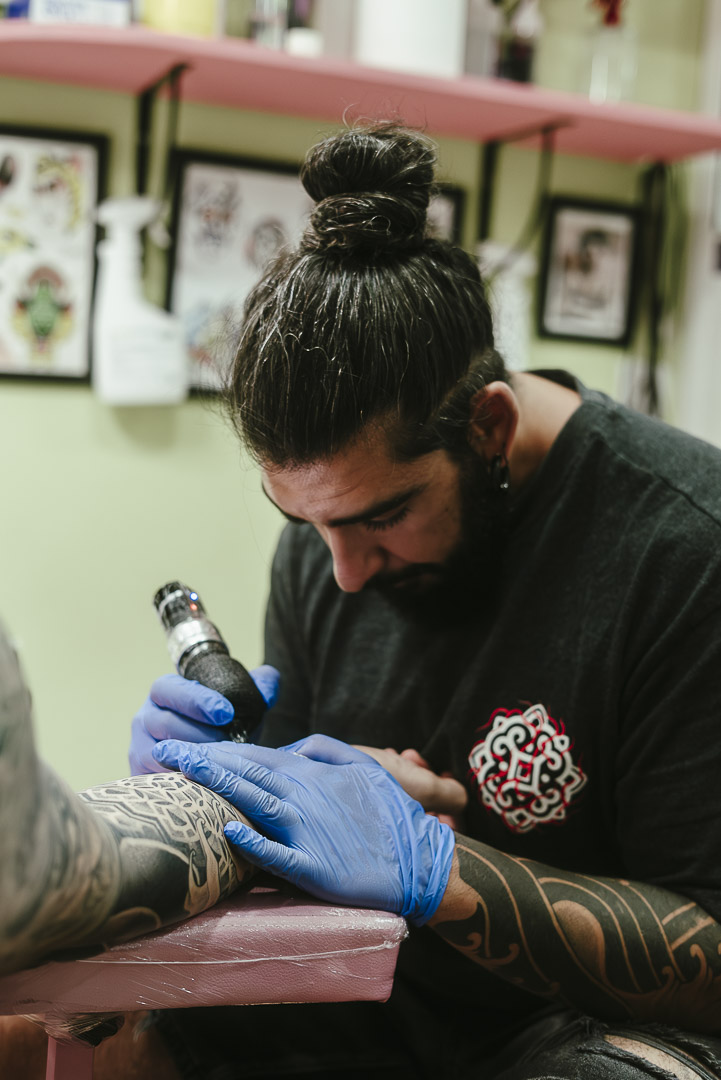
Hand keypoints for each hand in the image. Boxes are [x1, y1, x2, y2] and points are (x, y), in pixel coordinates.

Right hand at [129, 667, 278, 774]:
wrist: (205, 757)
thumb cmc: (221, 725)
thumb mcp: (239, 705)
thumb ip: (257, 687)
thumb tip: (270, 679)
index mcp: (164, 692)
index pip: (170, 689)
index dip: (197, 700)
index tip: (226, 712)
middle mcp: (145, 718)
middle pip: (165, 724)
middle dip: (201, 734)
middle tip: (230, 743)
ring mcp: (139, 748)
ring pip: (160, 754)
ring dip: (193, 759)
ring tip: (223, 763)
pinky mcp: (140, 775)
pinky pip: (157, 780)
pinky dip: (183, 782)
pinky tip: (209, 784)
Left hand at [153, 734, 454, 925]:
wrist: (422, 863)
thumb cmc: (391, 815)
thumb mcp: (365, 766)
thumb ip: (325, 749)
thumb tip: (287, 746)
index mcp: (313, 774)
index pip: (254, 756)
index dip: (214, 750)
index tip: (178, 744)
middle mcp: (305, 797)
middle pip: (245, 773)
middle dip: (201, 761)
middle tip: (161, 751)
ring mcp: (309, 832)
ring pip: (255, 803)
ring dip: (217, 787)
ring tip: (181, 775)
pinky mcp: (315, 869)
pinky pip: (279, 855)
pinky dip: (254, 843)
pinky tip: (229, 831)